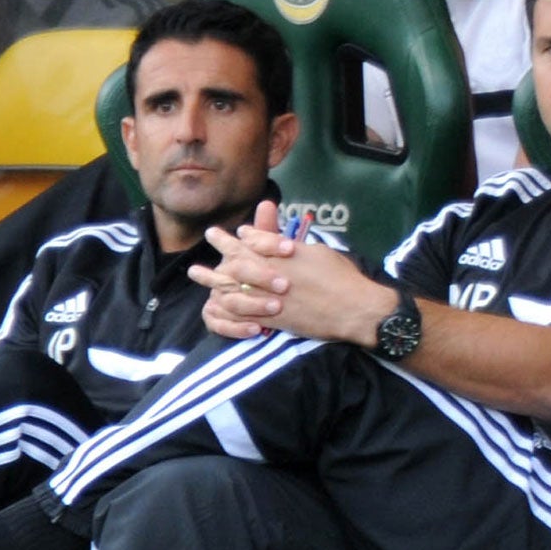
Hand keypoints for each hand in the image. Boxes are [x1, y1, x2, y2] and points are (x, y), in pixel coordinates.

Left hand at [193, 211, 391, 344]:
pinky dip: (228, 304)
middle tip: (209, 236)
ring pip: (233, 285)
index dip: (241, 236)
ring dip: (212, 278)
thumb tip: (271, 240)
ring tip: (197, 272)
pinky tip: (217, 300)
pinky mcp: (273, 318)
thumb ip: (289, 246)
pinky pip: (242, 311)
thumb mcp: (317, 251)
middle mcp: (271, 273)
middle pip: (238, 259)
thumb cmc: (341, 277)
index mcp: (283, 255)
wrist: (353, 308)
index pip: (255, 240)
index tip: (232, 231)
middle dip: (222, 248)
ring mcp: (270, 296)